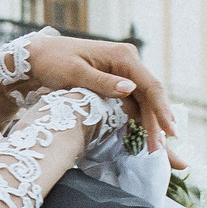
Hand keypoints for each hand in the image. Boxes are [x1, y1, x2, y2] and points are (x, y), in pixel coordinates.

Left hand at [23, 36, 182, 162]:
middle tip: (158, 151)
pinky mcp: (115, 82)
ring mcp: (123, 72)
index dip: (162, 110)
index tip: (170, 132)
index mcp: (123, 56)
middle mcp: (128, 62)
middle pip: (150, 97)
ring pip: (143, 101)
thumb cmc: (52, 61)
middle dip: (156, 124)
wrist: (36, 56)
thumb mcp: (74, 72)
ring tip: (155, 149)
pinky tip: (142, 137)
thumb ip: (102, 82)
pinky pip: (132, 102)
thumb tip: (131, 89)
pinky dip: (137, 119)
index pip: (151, 86)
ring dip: (149, 124)